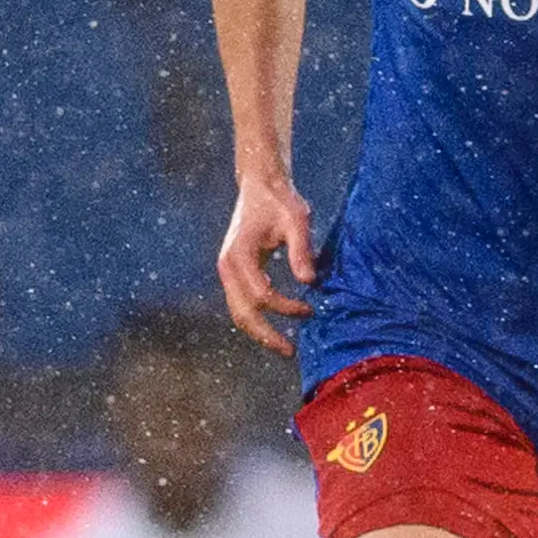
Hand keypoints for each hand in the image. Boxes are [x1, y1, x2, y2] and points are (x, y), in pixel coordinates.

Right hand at [218, 174, 317, 352]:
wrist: (260, 185)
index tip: (310, 309)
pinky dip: (257, 317)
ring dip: (259, 331)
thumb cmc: (280, 200)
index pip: (261, 295)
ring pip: (238, 312)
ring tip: (283, 346)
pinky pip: (241, 302)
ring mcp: (227, 270)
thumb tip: (309, 283)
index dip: (286, 308)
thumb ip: (301, 251)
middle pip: (242, 313)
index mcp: (239, 254)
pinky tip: (276, 324)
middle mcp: (227, 266)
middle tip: (290, 352)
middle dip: (266, 335)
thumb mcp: (297, 221)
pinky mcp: (233, 271)